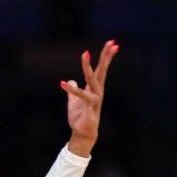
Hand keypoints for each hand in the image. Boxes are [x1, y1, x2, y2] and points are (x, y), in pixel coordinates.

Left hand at [61, 40, 117, 155]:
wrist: (82, 134)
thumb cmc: (80, 117)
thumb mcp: (73, 101)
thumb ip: (72, 90)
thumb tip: (70, 79)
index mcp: (94, 88)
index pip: (101, 69)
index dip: (106, 56)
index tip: (113, 43)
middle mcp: (97, 91)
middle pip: (102, 71)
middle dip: (106, 56)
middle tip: (112, 42)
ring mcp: (95, 99)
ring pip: (92, 80)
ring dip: (88, 67)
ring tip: (85, 54)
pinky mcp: (90, 108)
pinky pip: (80, 96)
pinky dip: (72, 90)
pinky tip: (63, 83)